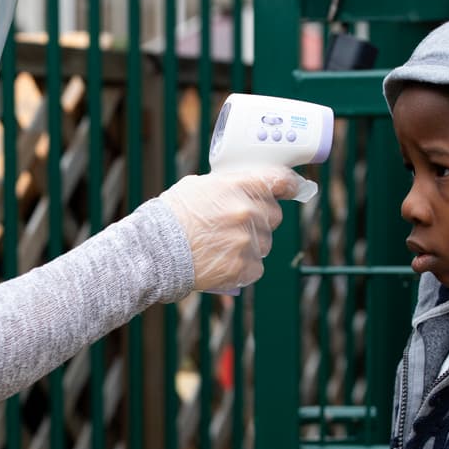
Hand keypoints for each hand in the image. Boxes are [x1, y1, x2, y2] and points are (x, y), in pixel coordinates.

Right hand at [159, 166, 314, 290]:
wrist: (154, 250)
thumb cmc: (171, 216)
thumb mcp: (197, 186)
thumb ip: (226, 186)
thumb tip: (244, 187)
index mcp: (239, 187)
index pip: (279, 181)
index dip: (290, 185)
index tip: (294, 189)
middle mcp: (248, 212)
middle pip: (273, 216)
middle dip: (260, 219)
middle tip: (238, 224)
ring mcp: (247, 242)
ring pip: (265, 243)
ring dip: (251, 245)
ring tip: (222, 246)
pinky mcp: (243, 267)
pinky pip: (256, 267)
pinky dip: (243, 267)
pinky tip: (223, 262)